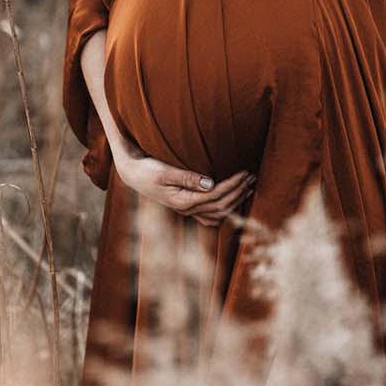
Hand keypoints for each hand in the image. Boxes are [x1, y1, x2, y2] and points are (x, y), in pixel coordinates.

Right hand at [113, 140, 255, 226]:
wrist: (132, 174)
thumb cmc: (147, 170)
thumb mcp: (165, 171)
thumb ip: (187, 177)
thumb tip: (210, 183)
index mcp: (184, 201)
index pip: (216, 195)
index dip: (233, 185)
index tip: (245, 172)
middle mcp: (187, 209)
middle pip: (221, 205)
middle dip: (238, 192)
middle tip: (252, 177)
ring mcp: (187, 210)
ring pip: (217, 213)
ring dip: (235, 200)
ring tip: (248, 187)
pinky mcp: (185, 206)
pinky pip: (208, 216)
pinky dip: (223, 211)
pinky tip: (230, 205)